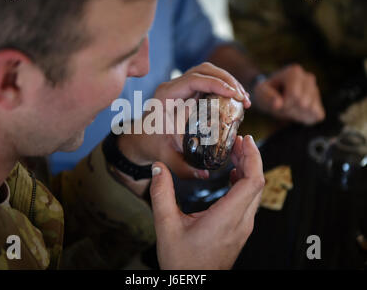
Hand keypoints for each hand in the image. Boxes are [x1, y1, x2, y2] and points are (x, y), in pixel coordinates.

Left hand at [118, 62, 250, 181]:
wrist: (142, 139)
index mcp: (165, 97)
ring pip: (207, 71)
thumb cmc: (152, 145)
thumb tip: (205, 175)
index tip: (233, 95)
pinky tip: (235, 99)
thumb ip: (183, 167)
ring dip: (227, 81)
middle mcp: (172, 87)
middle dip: (227, 80)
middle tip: (243, 98)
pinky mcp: (188, 90)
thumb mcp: (166, 157)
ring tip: (243, 98)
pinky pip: (207, 80)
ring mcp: (180, 86)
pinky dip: (223, 85)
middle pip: (203, 70)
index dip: (216, 84)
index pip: (193, 80)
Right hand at [150, 135, 264, 269]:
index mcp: (227, 218)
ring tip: (234, 154)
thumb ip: (161, 194)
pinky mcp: (239, 231)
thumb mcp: (166, 225)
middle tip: (238, 141)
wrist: (192, 285)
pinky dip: (244, 183)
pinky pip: (249, 201)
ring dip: (248, 170)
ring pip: (254, 192)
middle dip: (250, 158)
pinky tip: (232, 176)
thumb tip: (158, 168)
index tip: (246, 140)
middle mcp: (241, 222)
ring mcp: (242, 228)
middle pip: (257, 183)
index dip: (253, 157)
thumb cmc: (182, 262)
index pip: (253, 182)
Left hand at [253, 64, 324, 124]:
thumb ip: (268, 97)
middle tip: (282, 105)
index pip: (295, 95)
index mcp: (294, 72)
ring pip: (311, 110)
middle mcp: (308, 78)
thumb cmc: (266, 92)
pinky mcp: (319, 101)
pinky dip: (305, 118)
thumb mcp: (261, 93)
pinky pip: (318, 115)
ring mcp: (316, 89)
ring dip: (296, 114)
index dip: (284, 103)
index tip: (277, 102)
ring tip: (288, 107)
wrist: (273, 95)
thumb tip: (278, 104)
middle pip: (304, 103)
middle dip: (290, 109)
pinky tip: (296, 112)